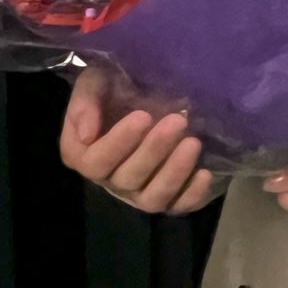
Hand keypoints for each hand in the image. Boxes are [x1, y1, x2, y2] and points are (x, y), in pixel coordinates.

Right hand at [58, 66, 220, 215]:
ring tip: (193, 143)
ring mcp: (136, 192)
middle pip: (128, 179)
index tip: (143, 116)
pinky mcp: (164, 196)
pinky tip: (204, 173)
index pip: (96, 162)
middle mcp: (109, 180)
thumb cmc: (112, 88)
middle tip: (178, 121)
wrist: (138, 94)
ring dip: (174, 173)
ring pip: (151, 198)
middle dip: (154, 150)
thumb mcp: (94, 81)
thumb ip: (84, 101)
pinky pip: (176, 206)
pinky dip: (191, 195)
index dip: (119, 143)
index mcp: (83, 156)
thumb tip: (86, 134)